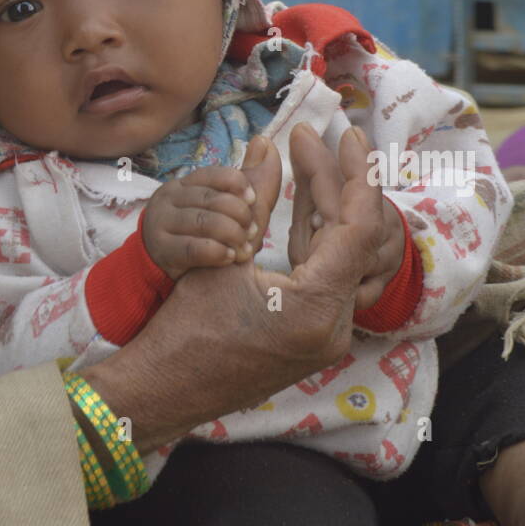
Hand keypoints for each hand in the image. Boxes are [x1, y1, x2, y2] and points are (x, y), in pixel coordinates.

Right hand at [82, 134, 385, 453]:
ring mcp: (326, 333)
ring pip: (339, 253)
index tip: (348, 135)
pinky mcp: (312, 332)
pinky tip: (302, 200)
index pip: (358, 229)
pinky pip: (324, 272)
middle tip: (313, 136)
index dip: (355, 175)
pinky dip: (314, 235)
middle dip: (332, 182)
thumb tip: (266, 146)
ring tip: (306, 156)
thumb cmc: (185, 328)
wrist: (167, 391)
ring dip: (323, 206)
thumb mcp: (221, 257)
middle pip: (350, 237)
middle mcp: (334, 325)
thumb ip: (255, 200)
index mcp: (318, 308)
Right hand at [142, 139, 270, 279]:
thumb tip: (265, 142)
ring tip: (246, 246)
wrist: (159, 265)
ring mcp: (162, 222)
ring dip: (232, 234)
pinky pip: (193, 248)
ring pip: (203, 221)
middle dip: (239, 214)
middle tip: (253, 230)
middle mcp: (169, 197)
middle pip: (210, 198)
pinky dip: (217, 252)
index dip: (238, 184)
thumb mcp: (221, 207)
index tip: (253, 199)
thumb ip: (245, 180)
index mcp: (184, 183)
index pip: (213, 173)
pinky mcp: (162, 249)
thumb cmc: (198, 233)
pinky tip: (230, 257)